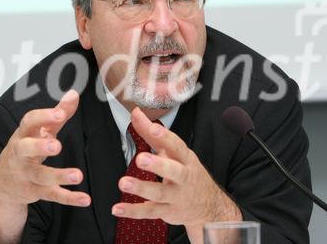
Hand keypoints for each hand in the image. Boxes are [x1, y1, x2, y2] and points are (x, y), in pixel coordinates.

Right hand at [0, 90, 90, 242]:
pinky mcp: (33, 192)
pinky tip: (84, 198)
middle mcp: (20, 155)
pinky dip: (69, 198)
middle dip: (39, 147)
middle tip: (56, 146)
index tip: (59, 114)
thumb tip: (74, 94)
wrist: (2, 184)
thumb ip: (58, 113)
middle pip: (25, 149)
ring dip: (59, 176)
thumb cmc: (25, 149)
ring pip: (40, 176)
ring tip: (78, 175)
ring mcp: (25, 175)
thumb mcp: (39, 130)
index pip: (29, 122)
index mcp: (23, 135)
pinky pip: (52, 195)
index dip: (43, 117)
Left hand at [111, 108, 240, 242]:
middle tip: (140, 159)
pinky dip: (133, 211)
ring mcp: (176, 197)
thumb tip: (136, 114)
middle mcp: (183, 178)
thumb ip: (153, 134)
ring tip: (123, 183)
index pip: (177, 146)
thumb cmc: (187, 173)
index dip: (165, 136)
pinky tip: (117, 208)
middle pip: (173, 171)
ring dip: (141, 188)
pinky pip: (149, 212)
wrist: (209, 206)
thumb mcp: (175, 153)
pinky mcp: (167, 212)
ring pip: (159, 193)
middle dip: (158, 165)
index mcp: (185, 159)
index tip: (153, 128)